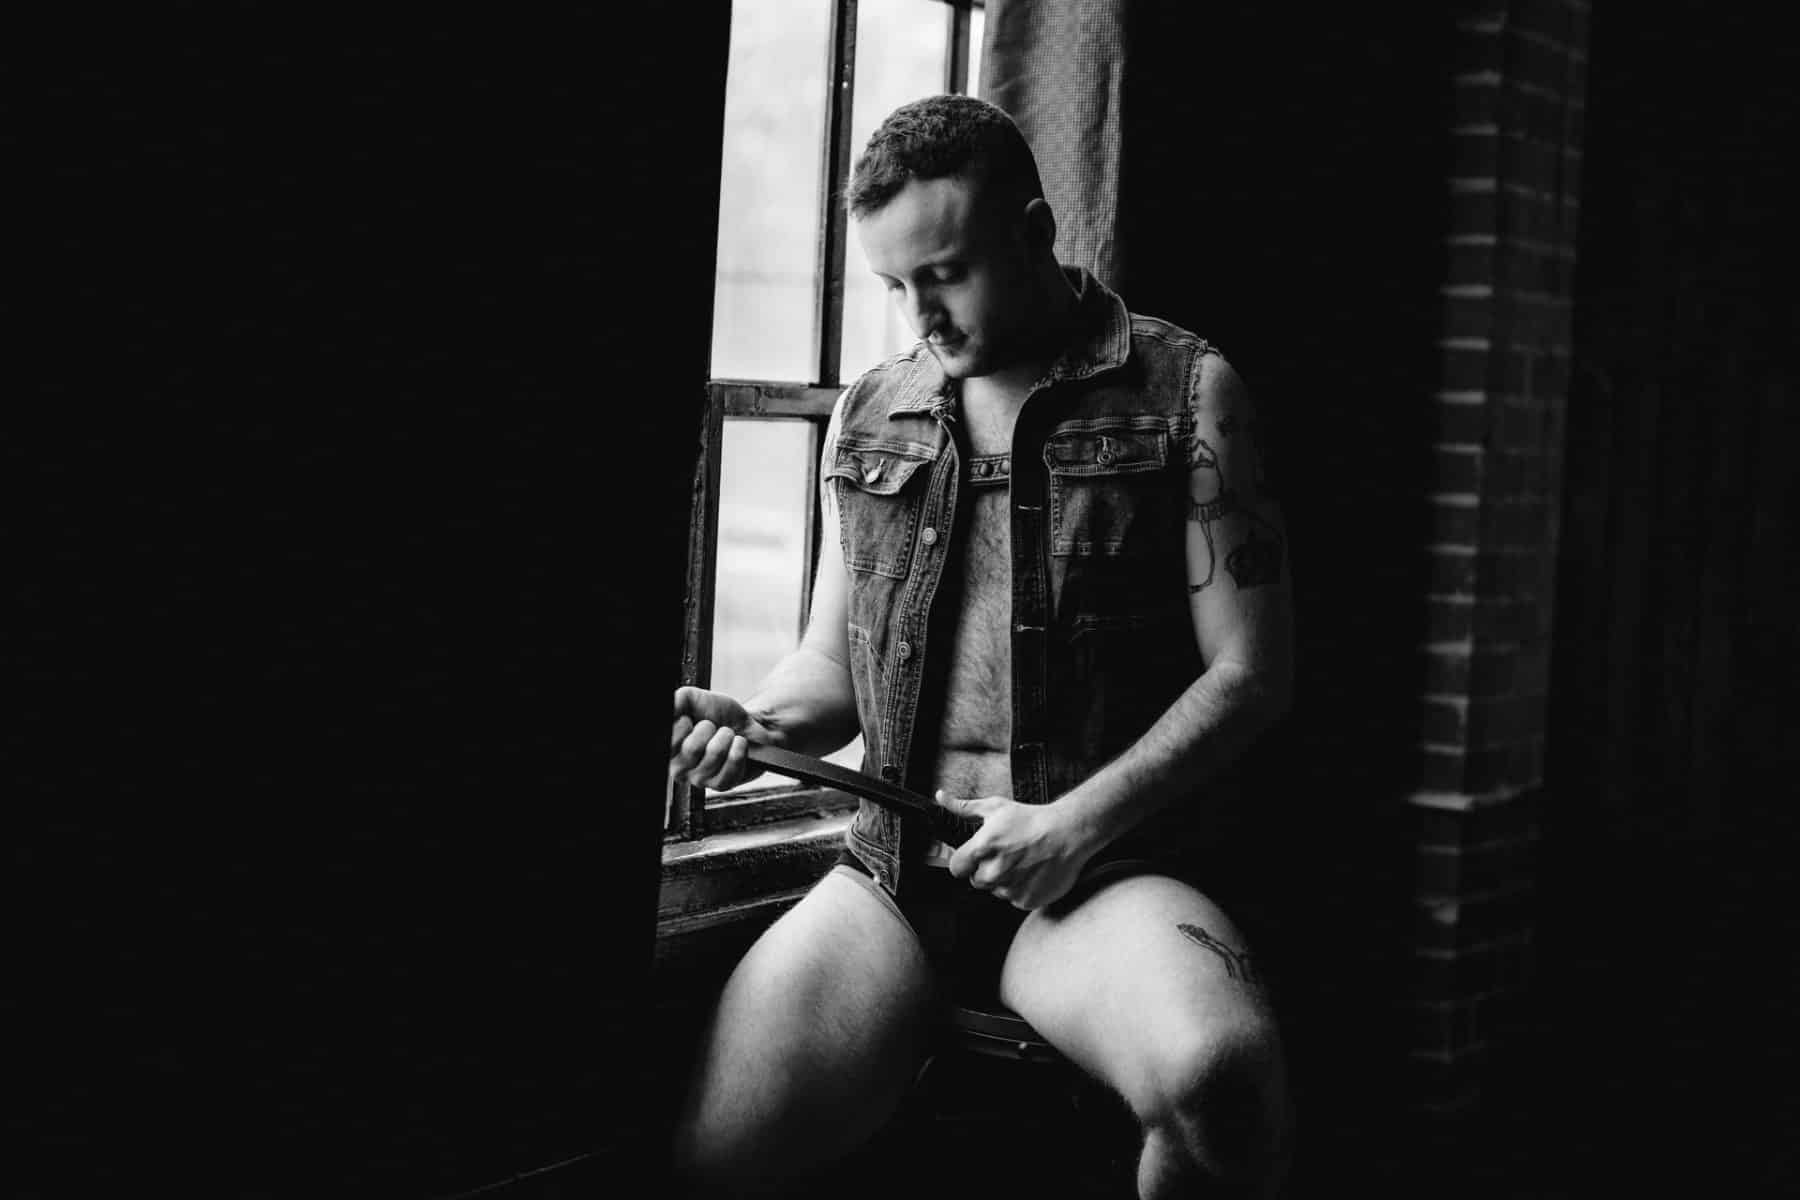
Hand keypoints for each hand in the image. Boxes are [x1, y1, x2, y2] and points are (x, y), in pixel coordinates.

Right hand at [669, 686, 770, 791]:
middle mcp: (678, 769)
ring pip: (715, 754)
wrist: (743, 723)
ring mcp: (699, 780)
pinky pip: (733, 763)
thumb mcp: (691, 699)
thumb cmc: (714, 713)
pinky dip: (740, 746)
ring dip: (726, 736)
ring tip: (726, 734)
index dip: (683, 725)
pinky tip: (737, 744)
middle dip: (708, 728)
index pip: (668, 743)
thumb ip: (677, 702)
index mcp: (668, 750)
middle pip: (692, 749)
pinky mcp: (721, 785)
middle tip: (712, 727)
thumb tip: (671, 708)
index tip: (689, 720)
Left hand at [936, 791, 1095, 911]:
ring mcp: (1009, 889)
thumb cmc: (1032, 819)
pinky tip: (1032, 872)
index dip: (965, 861)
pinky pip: (1014, 899)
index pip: (956, 868)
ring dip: (1004, 880)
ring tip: (1022, 862)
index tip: (976, 856)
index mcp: (981, 849)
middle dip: (986, 870)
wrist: (1068, 833)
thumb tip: (941, 797)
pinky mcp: (1025, 901)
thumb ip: (964, 807)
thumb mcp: (995, 807)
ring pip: (996, 891)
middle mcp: (993, 872)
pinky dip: (1021, 889)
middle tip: (1006, 855)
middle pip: (976, 880)